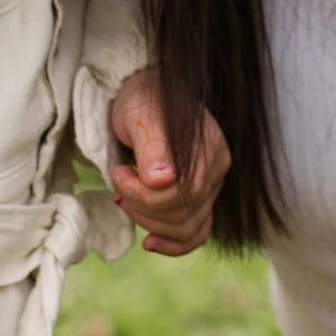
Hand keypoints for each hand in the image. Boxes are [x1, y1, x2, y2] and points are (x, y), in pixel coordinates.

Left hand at [107, 69, 229, 255]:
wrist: (146, 91)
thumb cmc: (142, 100)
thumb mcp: (142, 117)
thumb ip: (154, 147)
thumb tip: (163, 181)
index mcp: (208, 150)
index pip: (180, 196)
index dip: (143, 194)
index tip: (118, 171)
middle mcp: (217, 170)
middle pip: (183, 215)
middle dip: (142, 207)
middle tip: (118, 182)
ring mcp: (212, 186)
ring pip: (187, 228)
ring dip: (150, 221)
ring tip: (125, 198)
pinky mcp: (202, 197)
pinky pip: (197, 232)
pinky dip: (175, 244)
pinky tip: (151, 243)